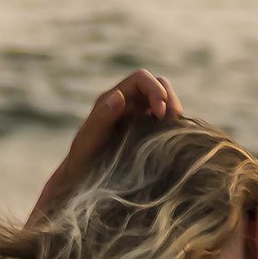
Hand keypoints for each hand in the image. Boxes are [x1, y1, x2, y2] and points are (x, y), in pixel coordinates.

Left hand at [33, 70, 180, 218]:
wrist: (81, 179)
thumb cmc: (82, 159)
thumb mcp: (89, 139)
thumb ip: (102, 117)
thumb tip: (119, 97)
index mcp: (114, 98)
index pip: (141, 79)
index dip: (155, 89)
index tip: (160, 112)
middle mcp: (128, 103)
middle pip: (158, 86)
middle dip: (170, 99)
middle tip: (174, 122)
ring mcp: (139, 117)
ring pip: (165, 103)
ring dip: (173, 113)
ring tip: (176, 131)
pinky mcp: (147, 132)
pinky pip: (165, 122)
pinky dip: (173, 127)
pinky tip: (173, 141)